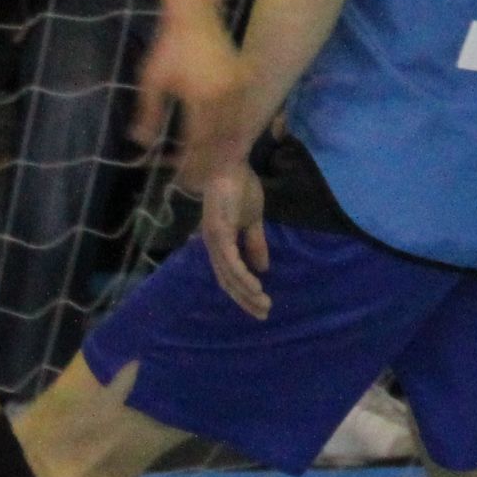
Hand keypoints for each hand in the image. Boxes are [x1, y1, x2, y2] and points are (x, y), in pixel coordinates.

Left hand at [129, 13, 242, 164]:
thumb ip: (148, 112)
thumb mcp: (152, 79)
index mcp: (201, 96)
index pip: (199, 140)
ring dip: (227, 153)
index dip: (192, 162)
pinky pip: (245, 114)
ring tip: (216, 172)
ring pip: (238, 130)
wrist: (194, 15)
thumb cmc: (169, 46)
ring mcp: (240, 87)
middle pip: (221, 141)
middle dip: (210, 165)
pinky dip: (239, 133)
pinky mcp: (246, 80)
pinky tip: (231, 147)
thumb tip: (141, 142)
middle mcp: (225, 94)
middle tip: (199, 183)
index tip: (183, 178)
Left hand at [198, 160, 270, 321]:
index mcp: (218, 243)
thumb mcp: (253, 220)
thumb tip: (263, 269)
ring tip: (264, 304)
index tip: (259, 306)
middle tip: (263, 314)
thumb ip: (255, 243)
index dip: (242, 292)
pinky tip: (256, 287)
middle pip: (226, 281)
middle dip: (245, 300)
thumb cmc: (240, 186)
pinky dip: (243, 276)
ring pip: (229, 275)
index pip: (228, 275)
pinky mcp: (218, 232)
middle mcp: (212, 245)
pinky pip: (230, 261)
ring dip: (247, 292)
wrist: (232, 162)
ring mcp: (213, 239)